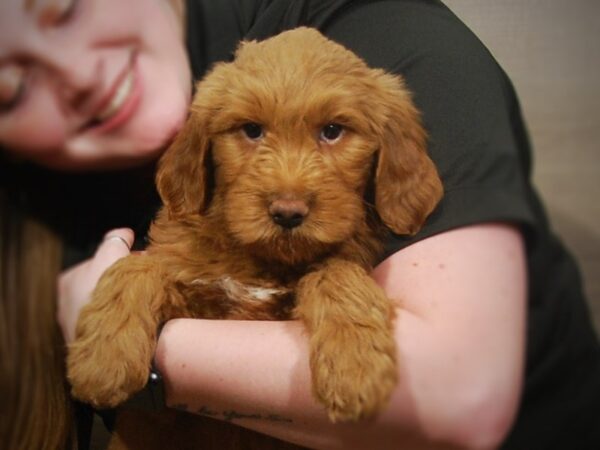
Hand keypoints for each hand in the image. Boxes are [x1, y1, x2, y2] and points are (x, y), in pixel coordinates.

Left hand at [57, 228, 133, 344]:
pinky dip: (121, 323)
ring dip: (123, 304)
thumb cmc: (108, 295)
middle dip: (123, 282)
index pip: (100, 263)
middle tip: (144, 283)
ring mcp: (76, 328)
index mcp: (68, 280)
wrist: (110, 340)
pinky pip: (110, 329)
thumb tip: (124, 233)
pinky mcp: (90, 347)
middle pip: (103, 285)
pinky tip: (134, 322)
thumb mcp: (113, 254)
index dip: (124, 261)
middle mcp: (65, 304)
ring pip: (107, 307)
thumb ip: (117, 239)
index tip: (140, 265)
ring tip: (141, 305)